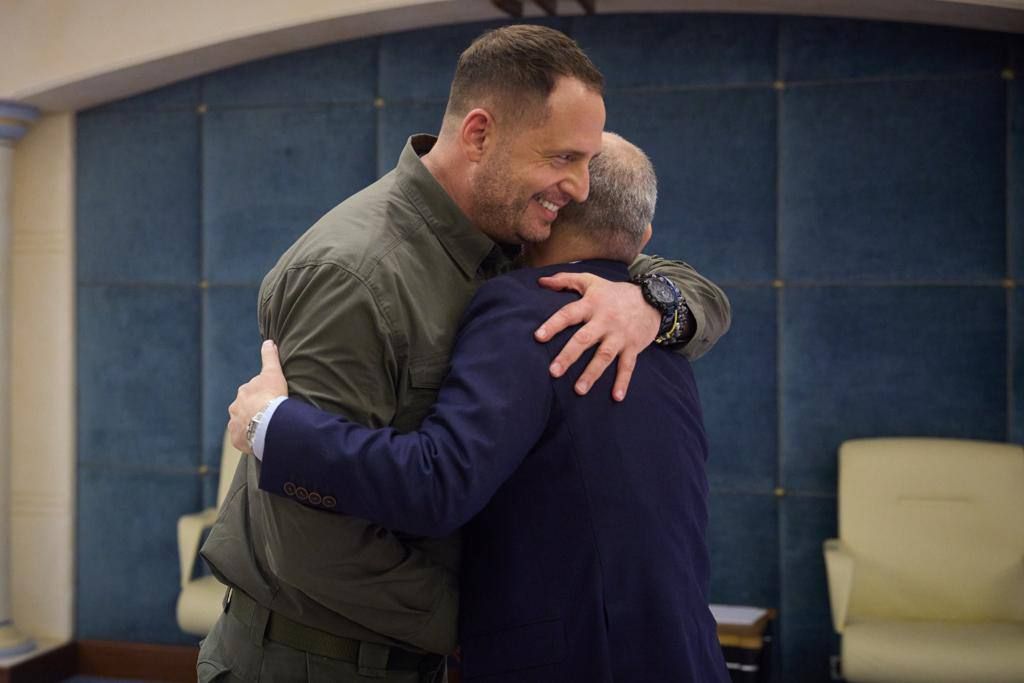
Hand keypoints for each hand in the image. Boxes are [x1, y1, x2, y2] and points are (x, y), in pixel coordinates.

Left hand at [227, 340, 287, 452]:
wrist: (269, 421)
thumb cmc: (272, 396)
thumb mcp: (273, 372)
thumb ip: (269, 357)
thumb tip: (269, 341)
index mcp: (244, 392)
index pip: (252, 392)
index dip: (262, 396)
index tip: (271, 400)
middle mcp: (235, 407)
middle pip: (245, 408)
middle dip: (255, 411)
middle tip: (270, 416)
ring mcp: (235, 424)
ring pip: (243, 424)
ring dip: (252, 426)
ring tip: (266, 430)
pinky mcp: (238, 439)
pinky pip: (243, 439)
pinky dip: (250, 440)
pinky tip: (261, 440)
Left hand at [533, 273, 659, 401]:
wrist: (652, 298)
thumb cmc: (614, 292)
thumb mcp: (591, 281)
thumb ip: (565, 280)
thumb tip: (541, 281)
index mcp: (592, 305)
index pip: (569, 314)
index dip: (553, 325)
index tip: (538, 337)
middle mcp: (605, 321)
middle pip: (584, 339)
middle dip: (569, 356)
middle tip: (554, 371)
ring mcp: (620, 335)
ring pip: (604, 356)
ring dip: (592, 373)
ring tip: (579, 390)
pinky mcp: (633, 347)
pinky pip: (628, 366)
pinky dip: (623, 382)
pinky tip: (616, 397)